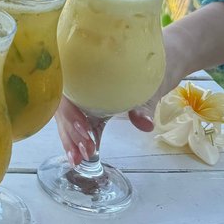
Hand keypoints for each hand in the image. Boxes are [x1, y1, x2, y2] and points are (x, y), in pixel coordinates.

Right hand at [55, 23, 193, 165]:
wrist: (159, 63)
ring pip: (65, 117)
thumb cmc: (149, 69)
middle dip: (70, 132)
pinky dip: (75, 139)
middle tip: (85, 153)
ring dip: (69, 139)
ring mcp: (80, 95)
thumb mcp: (149, 85)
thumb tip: (144, 123)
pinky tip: (78, 155)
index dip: (71, 113)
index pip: (68, 91)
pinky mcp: (87, 107)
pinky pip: (75, 122)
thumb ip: (143, 104)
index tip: (86, 132)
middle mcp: (78, 81)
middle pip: (63, 107)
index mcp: (85, 68)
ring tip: (78, 160)